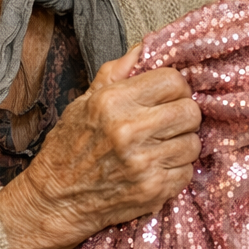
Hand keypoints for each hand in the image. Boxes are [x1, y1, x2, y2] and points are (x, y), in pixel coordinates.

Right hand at [0, 44, 201, 248]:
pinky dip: (176, 170)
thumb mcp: (84, 102)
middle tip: (168, 122)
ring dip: (181, 144)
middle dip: (183, 114)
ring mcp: (144, 162)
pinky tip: (156, 168)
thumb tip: (144, 48)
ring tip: (160, 146)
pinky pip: (187, 171)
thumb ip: (116, 73)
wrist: (55, 200)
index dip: (176, 87)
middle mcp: (130, 130)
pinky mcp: (153, 189)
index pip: (173, 81)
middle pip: (190, 111)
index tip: (169, 96)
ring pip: (193, 142)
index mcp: (113, 102)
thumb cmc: (69, 148)